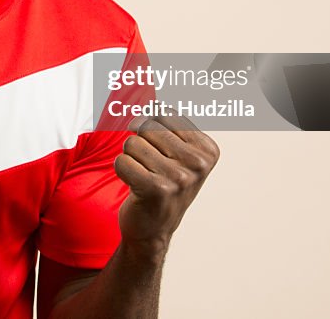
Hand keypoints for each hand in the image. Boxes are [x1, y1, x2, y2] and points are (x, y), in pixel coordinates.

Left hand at [114, 114, 218, 261]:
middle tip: (149, 167)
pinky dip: (122, 171)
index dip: (150, 129)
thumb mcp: (177, 154)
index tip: (160, 153)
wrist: (153, 229)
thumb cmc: (162, 185)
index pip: (163, 114)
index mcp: (208, 150)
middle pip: (146, 126)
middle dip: (139, 144)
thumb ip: (168, 124)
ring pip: (132, 143)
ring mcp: (180, 177)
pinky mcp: (157, 189)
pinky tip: (135, 186)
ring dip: (130, 159)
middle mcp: (198, 163)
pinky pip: (122, 161)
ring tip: (143, 177)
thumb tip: (153, 101)